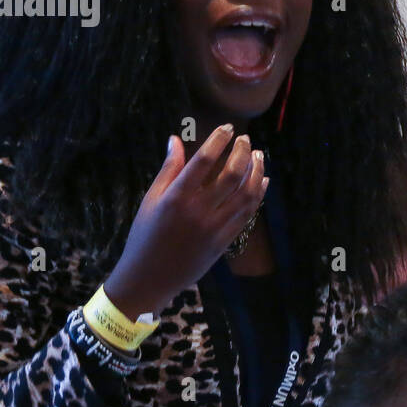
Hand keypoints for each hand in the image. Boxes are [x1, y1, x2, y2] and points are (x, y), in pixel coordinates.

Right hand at [104, 125, 265, 317]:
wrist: (150, 277)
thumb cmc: (145, 236)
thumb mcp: (150, 200)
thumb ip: (168, 170)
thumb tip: (176, 139)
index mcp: (176, 198)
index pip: (203, 161)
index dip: (218, 141)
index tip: (227, 128)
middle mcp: (198, 211)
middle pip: (231, 175)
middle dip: (242, 153)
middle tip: (245, 139)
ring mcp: (215, 228)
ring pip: (245, 194)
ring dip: (256, 172)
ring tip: (258, 155)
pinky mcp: (225, 241)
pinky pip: (248, 214)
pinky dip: (257, 194)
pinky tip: (261, 180)